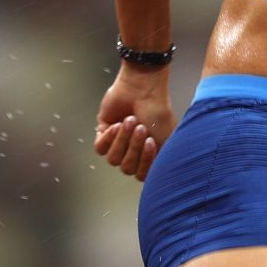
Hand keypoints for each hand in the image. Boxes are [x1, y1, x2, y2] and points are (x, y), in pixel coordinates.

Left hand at [93, 65, 176, 181]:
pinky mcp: (103, 133)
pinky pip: (100, 148)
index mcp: (148, 156)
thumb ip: (161, 160)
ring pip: (113, 159)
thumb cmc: (157, 110)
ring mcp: (117, 143)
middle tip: (142, 128)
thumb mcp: (166, 138)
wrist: (143, 88)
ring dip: (122, 139)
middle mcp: (132, 152)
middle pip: (126, 168)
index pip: (141, 175)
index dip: (145, 162)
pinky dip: (109, 137)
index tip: (152, 142)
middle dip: (133, 147)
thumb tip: (158, 178)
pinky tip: (117, 123)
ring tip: (130, 121)